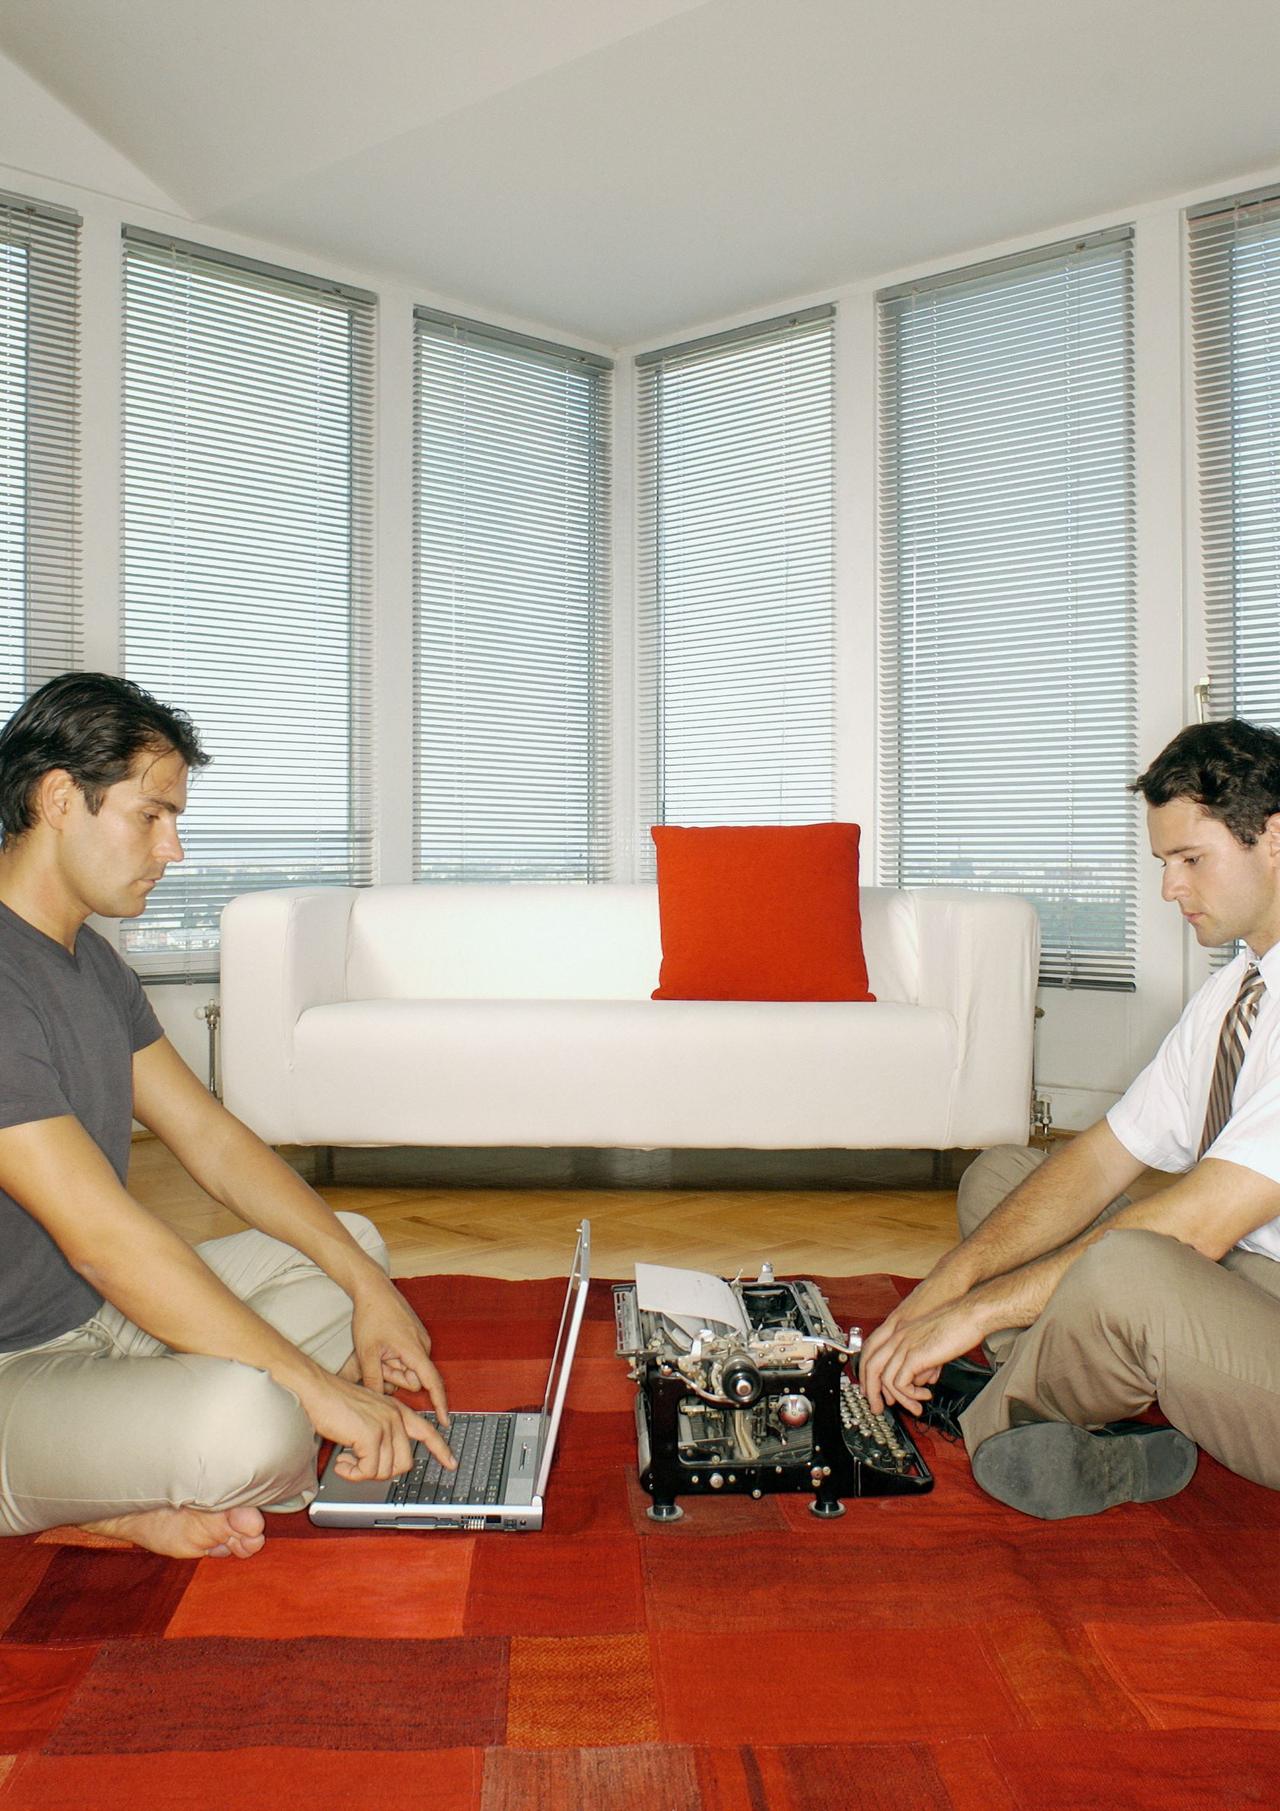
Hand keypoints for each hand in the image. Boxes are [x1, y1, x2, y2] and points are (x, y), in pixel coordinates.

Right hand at [300, 1369, 455, 1479]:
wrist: (317, 1390)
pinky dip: (352, 1473)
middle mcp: (395, 1417)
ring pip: (385, 1470)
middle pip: (404, 1463)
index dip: (441, 1450)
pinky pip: (367, 1471)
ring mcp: (385, 1425)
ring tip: (347, 1461)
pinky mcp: (371, 1435)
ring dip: (362, 1473)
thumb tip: (382, 1461)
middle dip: (381, 1472)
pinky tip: (341, 1462)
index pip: (427, 1432)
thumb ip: (380, 1432)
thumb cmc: (335, 1401)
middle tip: (360, 1467)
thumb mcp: (366, 1414)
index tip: (451, 1463)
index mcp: (397, 1410)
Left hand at [351, 1281, 449, 1427]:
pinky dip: (395, 1358)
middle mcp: (423, 1346)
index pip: (432, 1383)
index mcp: (415, 1351)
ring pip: (409, 1369)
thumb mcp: (367, 1353)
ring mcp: (420, 1340)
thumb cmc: (371, 1317)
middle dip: (396, 1377)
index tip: (445, 1421)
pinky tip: (383, 1343)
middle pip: (413, 1379)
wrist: (374, 1289)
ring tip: (379, 1349)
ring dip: (394, 1366)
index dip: (439, 1403)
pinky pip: (408, 1358)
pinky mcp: (415, 1336)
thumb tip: (380, 1402)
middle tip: (378, 1360)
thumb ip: (375, 1380)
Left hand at [859, 1294, 985, 1417]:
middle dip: (872, 1392)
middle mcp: (897, 1336)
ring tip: (915, 1407)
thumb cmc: (958, 1324)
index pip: (871, 1354)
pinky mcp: (914, 1355)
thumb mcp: (934, 1342)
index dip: (868, 1375)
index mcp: (899, 1330)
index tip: (874, 1392)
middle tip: (879, 1408)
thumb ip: (926, 1360)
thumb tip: (925, 1380)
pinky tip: (925, 1396)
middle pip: (870, 1367)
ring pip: (884, 1379)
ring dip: (898, 1399)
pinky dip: (910, 1395)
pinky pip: (900, 1383)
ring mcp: (904, 1344)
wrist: (971, 1314)